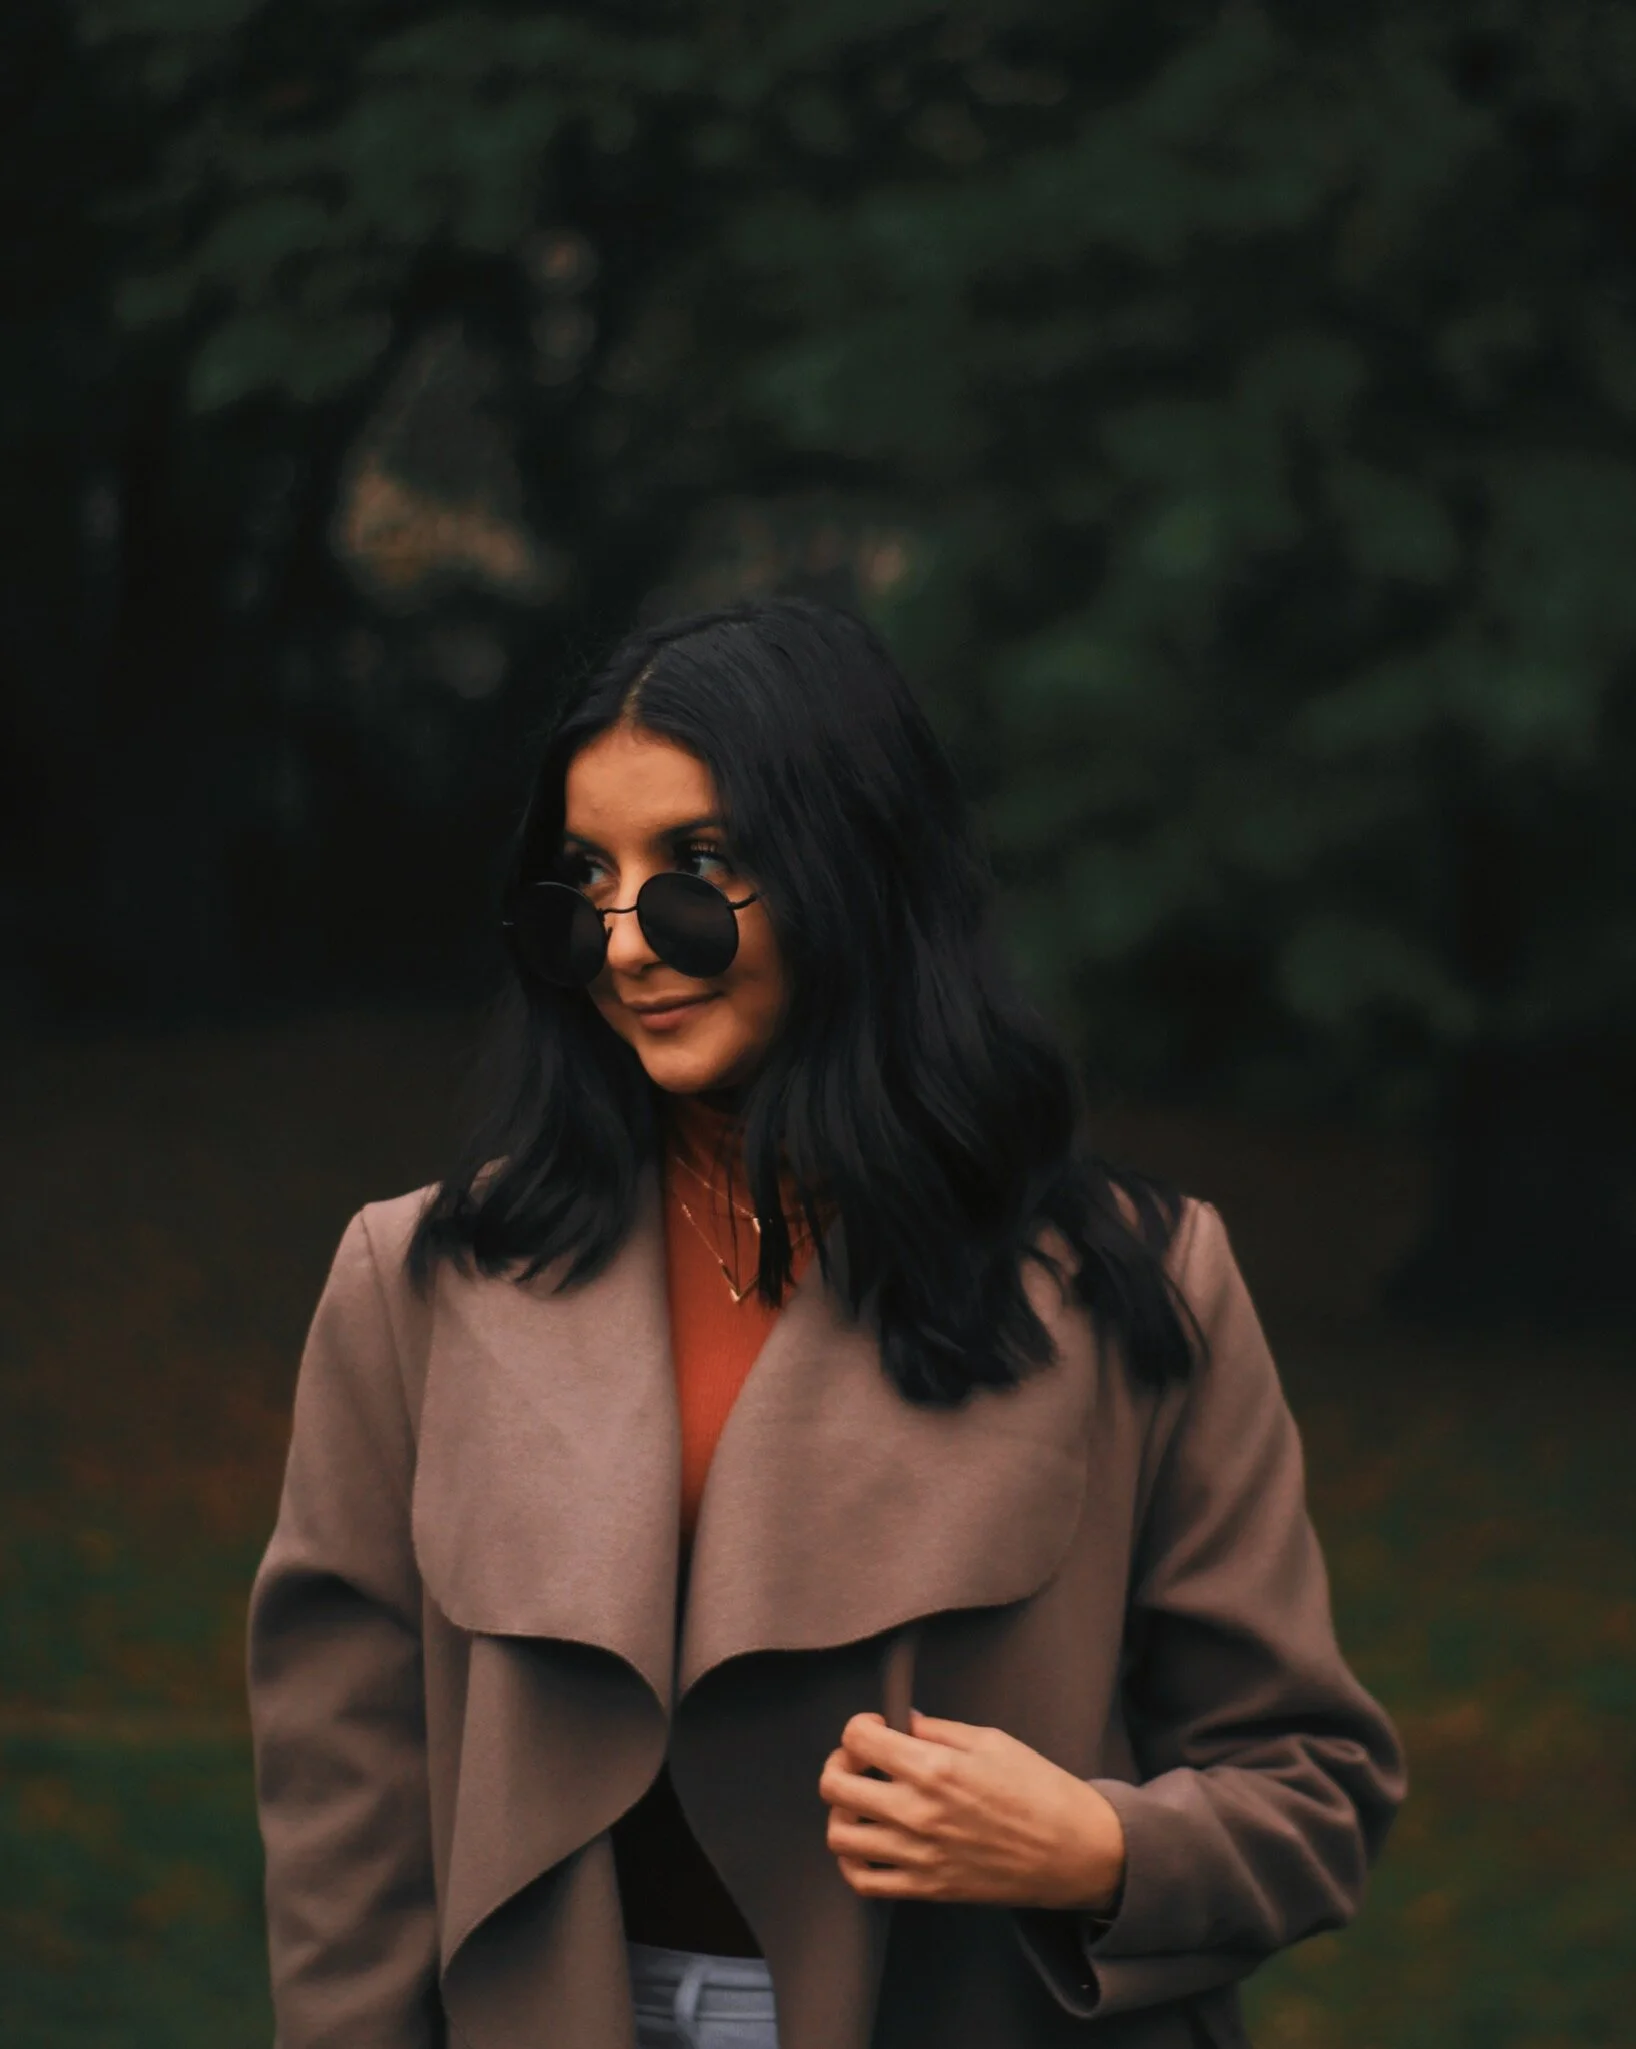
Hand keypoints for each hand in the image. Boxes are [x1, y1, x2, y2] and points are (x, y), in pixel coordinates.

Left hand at [818, 1710, 1125, 1911]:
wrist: (1074, 1852)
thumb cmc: (1040, 1789)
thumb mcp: (991, 1741)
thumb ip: (938, 1731)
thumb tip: (903, 1724)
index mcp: (935, 1769)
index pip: (858, 1740)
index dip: (860, 1726)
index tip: (877, 1727)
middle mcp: (918, 1814)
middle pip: (835, 1786)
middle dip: (840, 1763)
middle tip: (862, 1759)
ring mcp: (918, 1856)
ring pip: (839, 1835)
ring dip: (842, 1811)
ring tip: (864, 1800)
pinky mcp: (926, 1889)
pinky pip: (863, 1882)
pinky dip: (852, 1860)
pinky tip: (868, 1840)